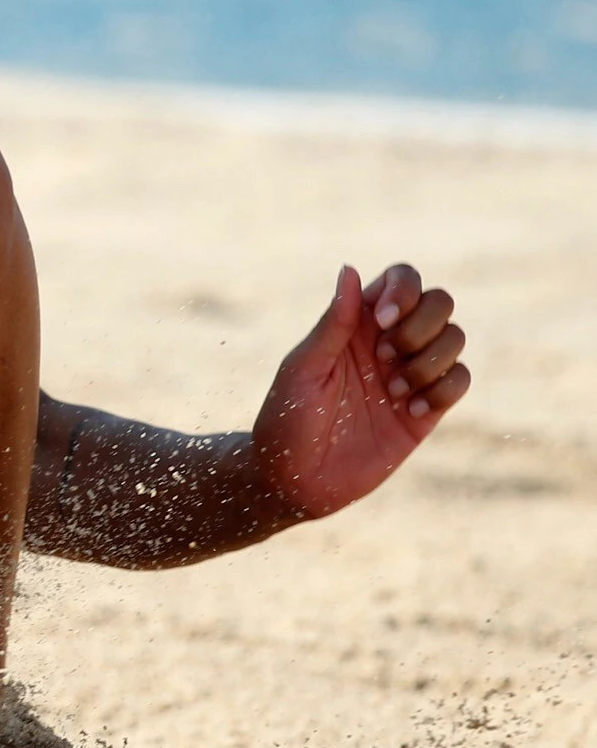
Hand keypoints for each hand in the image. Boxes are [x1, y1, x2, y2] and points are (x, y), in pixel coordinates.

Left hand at [252, 265, 469, 520]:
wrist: (296, 479)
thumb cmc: (287, 418)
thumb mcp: (304, 367)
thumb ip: (333, 322)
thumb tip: (350, 268)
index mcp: (355, 323)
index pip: (402, 280)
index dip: (404, 290)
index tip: (381, 320)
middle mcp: (387, 342)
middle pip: (439, 302)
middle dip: (422, 324)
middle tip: (384, 357)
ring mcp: (410, 373)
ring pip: (455, 338)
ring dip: (430, 361)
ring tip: (393, 391)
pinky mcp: (427, 409)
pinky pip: (461, 379)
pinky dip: (443, 389)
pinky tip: (410, 410)